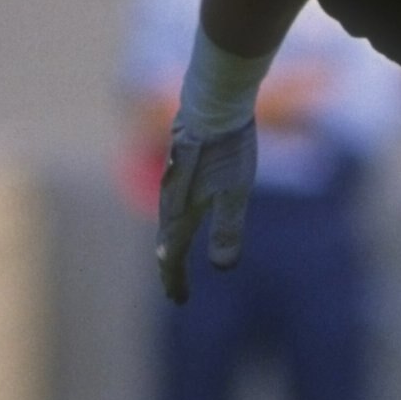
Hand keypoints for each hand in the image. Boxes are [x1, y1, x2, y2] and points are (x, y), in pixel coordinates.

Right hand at [157, 121, 255, 305]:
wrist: (213, 99)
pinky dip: (172, 221)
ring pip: (166, 221)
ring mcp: (172, 180)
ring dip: (170, 245)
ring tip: (173, 259)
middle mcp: (170, 199)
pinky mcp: (178, 164)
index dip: (176, 280)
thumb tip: (224, 268)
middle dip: (171, 269)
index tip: (180, 300)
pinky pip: (170, 202)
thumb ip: (228, 228)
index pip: (173, 256)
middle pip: (166, 242)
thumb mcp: (235, 190)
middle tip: (176, 290)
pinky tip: (180, 214)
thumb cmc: (228, 146)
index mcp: (182, 211)